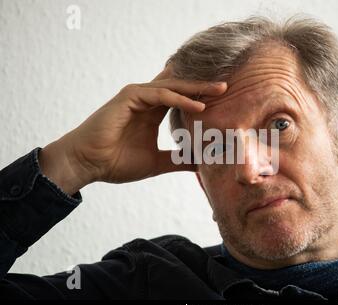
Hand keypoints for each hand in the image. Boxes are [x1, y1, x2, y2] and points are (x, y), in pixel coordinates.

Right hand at [39, 66, 226, 194]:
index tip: (225, 101)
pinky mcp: (129, 97)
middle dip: (204, 86)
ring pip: (172, 86)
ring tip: (220, 90)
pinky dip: (179, 98)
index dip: (202, 97)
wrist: (88, 164)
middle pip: (180, 88)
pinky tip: (198, 105)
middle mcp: (146, 100)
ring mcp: (137, 96)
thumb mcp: (157, 162)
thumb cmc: (116, 162)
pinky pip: (160, 94)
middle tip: (228, 86)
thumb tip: (201, 165)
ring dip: (196, 88)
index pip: (182, 99)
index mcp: (152, 112)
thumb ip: (178, 160)